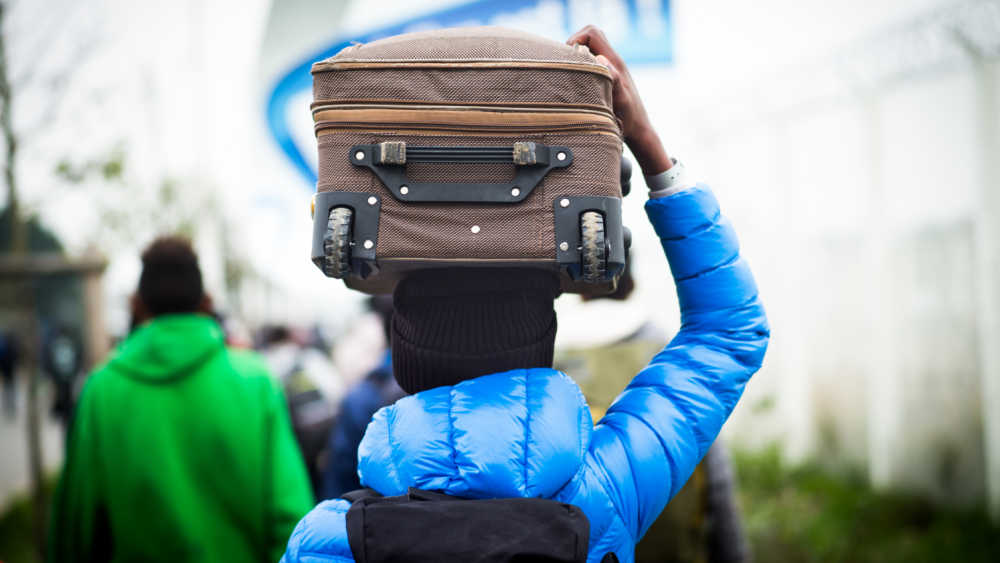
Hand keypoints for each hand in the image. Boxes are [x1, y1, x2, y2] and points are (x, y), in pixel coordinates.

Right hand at [567, 26, 671, 174]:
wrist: (640, 132)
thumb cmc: (630, 120)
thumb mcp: (621, 101)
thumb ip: (613, 79)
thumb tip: (600, 59)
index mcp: (614, 62)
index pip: (592, 33)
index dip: (575, 40)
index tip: (569, 59)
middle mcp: (611, 62)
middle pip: (589, 36)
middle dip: (573, 46)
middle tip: (567, 66)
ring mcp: (609, 70)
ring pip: (588, 50)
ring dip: (576, 58)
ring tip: (570, 77)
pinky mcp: (606, 79)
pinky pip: (590, 63)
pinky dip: (580, 69)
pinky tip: (576, 86)